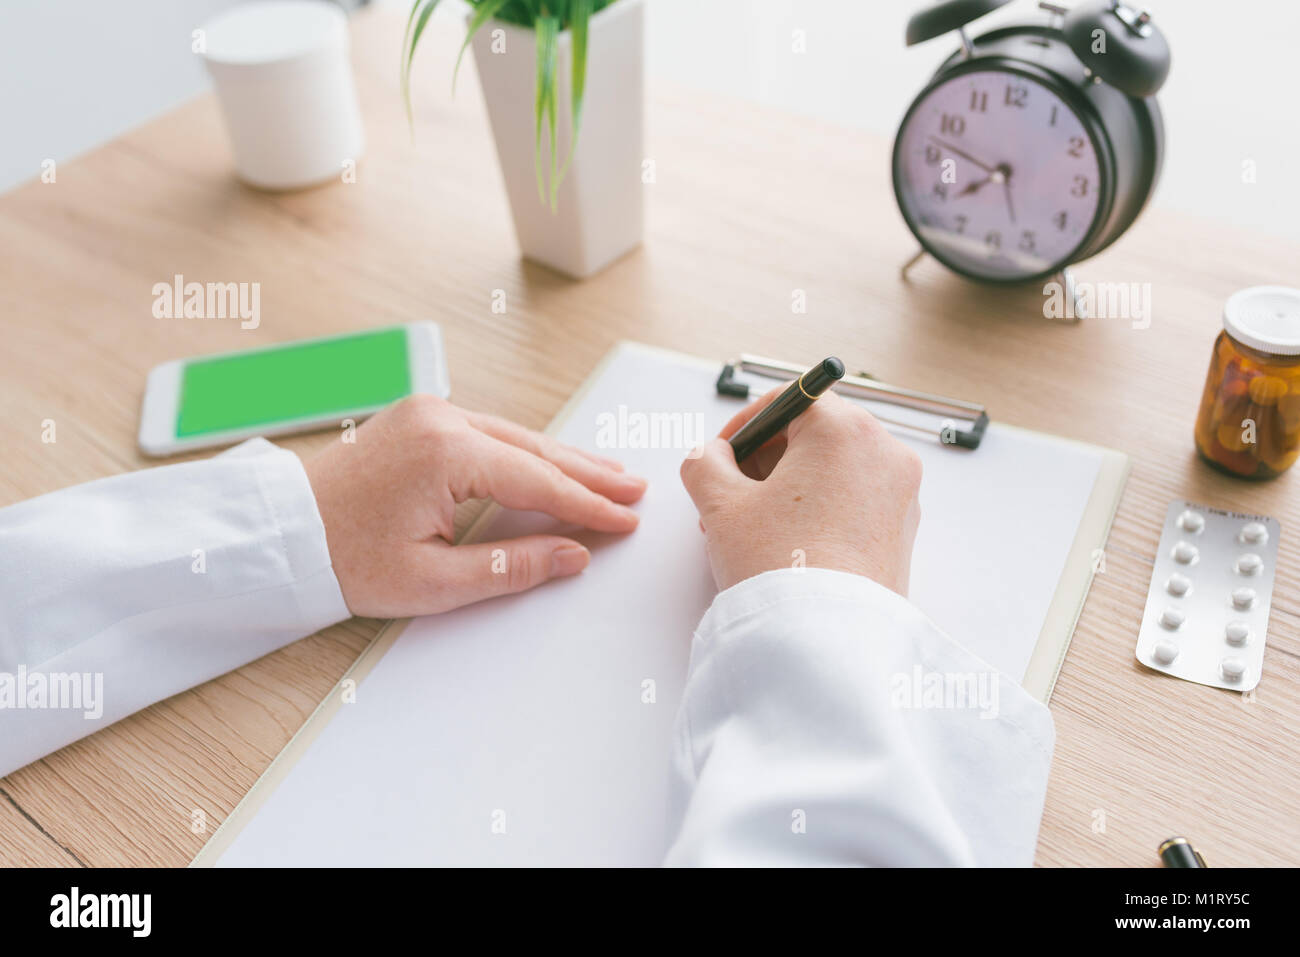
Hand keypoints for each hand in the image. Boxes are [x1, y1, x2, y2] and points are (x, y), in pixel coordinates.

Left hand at [305, 395, 645, 616]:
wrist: (282, 534)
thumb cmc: (343, 559)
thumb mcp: (434, 581)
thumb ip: (513, 566)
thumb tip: (573, 554)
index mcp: (446, 453)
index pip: (539, 481)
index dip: (589, 505)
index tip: (627, 520)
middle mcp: (441, 419)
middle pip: (536, 448)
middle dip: (588, 472)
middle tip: (634, 489)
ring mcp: (429, 413)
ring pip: (516, 437)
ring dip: (562, 459)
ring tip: (607, 476)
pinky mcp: (420, 419)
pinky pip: (490, 433)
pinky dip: (525, 452)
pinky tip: (551, 462)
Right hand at [679, 389, 921, 593]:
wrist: (825, 641)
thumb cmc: (781, 567)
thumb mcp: (720, 505)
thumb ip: (704, 463)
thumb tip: (709, 456)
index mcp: (846, 430)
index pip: (790, 401)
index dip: (747, 424)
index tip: (723, 451)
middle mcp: (885, 453)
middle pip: (816, 433)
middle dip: (768, 459)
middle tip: (731, 492)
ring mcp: (901, 493)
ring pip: (835, 469)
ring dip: (791, 485)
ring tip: (753, 526)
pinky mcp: (903, 530)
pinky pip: (855, 500)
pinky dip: (821, 508)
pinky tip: (787, 543)